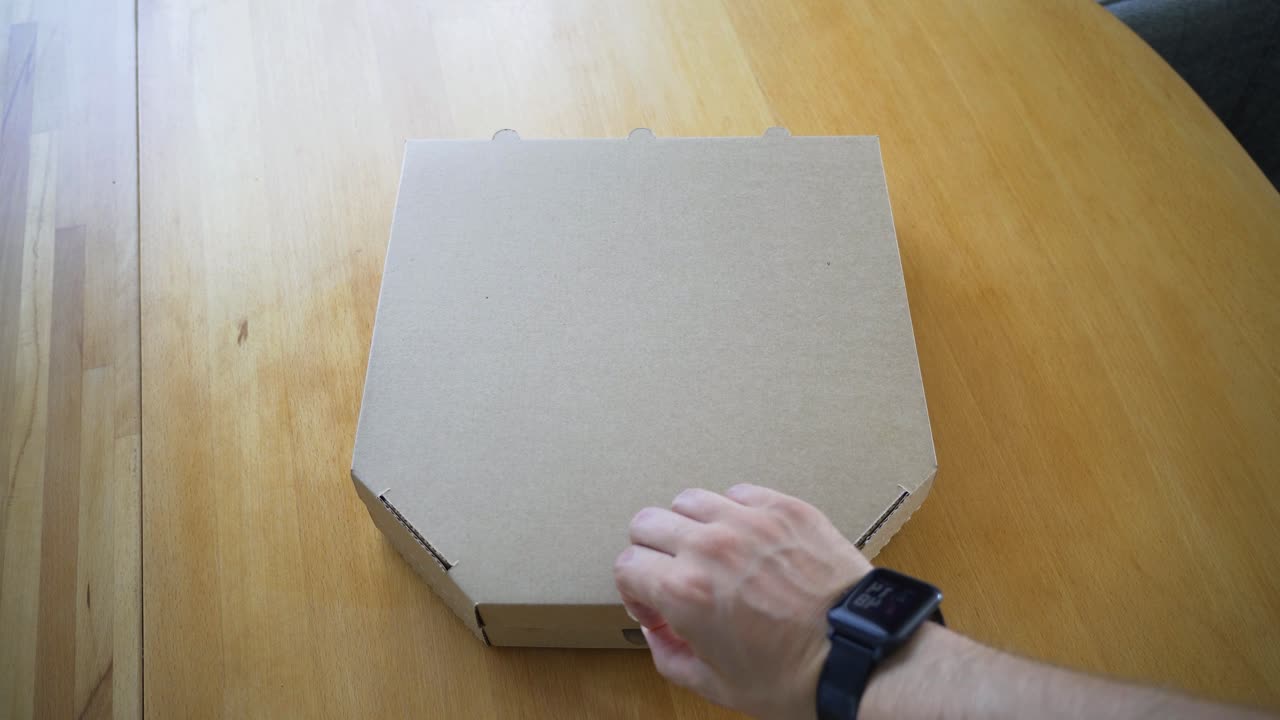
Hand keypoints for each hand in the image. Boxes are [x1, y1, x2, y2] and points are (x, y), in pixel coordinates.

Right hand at [613, 484, 871, 719]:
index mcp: (685, 591)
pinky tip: (747, 539)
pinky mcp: (784, 508)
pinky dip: (733, 512)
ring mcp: (749, 521)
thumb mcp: (715, 685)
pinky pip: (738, 492)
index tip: (654, 605)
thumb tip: (655, 629)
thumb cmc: (794, 676)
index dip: (634, 591)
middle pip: (647, 522)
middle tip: (672, 575)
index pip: (627, 564)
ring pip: (688, 500)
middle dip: (651, 553)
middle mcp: (710, 546)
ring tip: (710, 552)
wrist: (859, 655)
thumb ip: (668, 654)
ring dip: (689, 526)